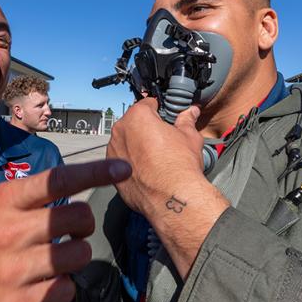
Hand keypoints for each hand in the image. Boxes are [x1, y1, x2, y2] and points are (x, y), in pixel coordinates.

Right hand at [0, 159, 131, 301]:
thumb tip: (67, 182)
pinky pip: (67, 289)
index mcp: (3, 202)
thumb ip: (22, 195)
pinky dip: (61, 288)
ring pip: (79, 255)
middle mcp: (10, 232)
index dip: (96, 172)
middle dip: (81, 226)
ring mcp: (15, 270)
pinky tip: (41, 285)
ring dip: (74, 258)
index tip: (123, 169)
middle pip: (78, 218)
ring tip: (52, 261)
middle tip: (67, 234)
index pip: (59, 180)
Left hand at [107, 99, 227, 277]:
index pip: (147, 104)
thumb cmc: (179, 167)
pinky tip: (146, 170)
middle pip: (133, 122)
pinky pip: (120, 160)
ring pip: (125, 141)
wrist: (170, 198)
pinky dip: (130, 162)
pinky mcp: (111, 171)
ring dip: (136, 145)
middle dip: (146, 128)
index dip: (159, 110)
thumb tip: (191, 112)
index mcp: (138, 116)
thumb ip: (187, 121)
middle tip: (162, 140)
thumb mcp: (189, 137)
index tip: (165, 118)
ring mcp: (113, 151)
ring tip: (154, 157)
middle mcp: (121, 131)